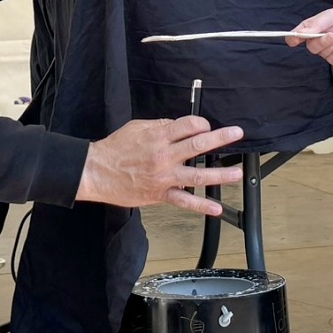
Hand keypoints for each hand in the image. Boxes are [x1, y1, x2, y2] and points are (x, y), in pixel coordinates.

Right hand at [77, 116, 243, 215]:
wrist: (96, 172)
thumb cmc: (115, 149)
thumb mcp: (137, 127)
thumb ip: (160, 126)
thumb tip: (179, 126)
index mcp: (158, 136)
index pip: (189, 125)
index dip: (202, 124)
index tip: (207, 126)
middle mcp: (164, 156)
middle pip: (198, 145)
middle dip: (221, 138)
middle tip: (237, 134)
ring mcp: (164, 177)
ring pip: (197, 175)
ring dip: (220, 174)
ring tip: (237, 173)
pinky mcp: (160, 194)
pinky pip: (183, 201)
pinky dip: (201, 206)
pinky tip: (216, 208)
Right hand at [288, 5, 332, 66]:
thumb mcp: (330, 16)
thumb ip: (315, 25)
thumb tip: (300, 33)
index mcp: (313, 29)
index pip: (297, 36)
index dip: (293, 39)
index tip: (295, 39)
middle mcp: (318, 41)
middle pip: (311, 47)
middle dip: (322, 40)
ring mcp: (328, 51)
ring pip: (323, 53)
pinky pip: (332, 60)